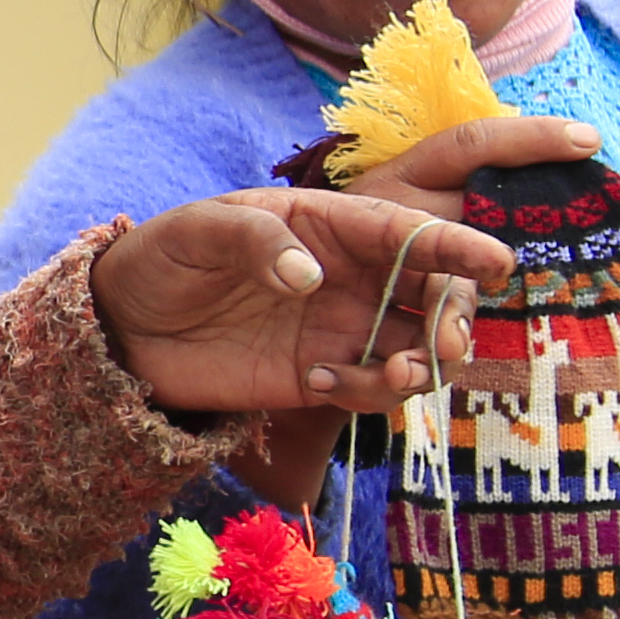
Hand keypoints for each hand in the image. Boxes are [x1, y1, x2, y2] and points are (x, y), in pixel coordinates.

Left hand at [94, 178, 527, 425]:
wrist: (122, 328)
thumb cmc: (162, 257)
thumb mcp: (199, 231)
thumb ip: (254, 240)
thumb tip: (309, 277)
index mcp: (331, 224)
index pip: (409, 230)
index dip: (456, 246)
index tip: (497, 260)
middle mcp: (350, 276)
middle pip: (432, 293)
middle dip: (453, 318)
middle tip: (446, 343)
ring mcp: (339, 328)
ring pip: (415, 347)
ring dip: (423, 364)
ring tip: (394, 374)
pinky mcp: (320, 376)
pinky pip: (372, 390)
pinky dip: (368, 394)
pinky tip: (322, 384)